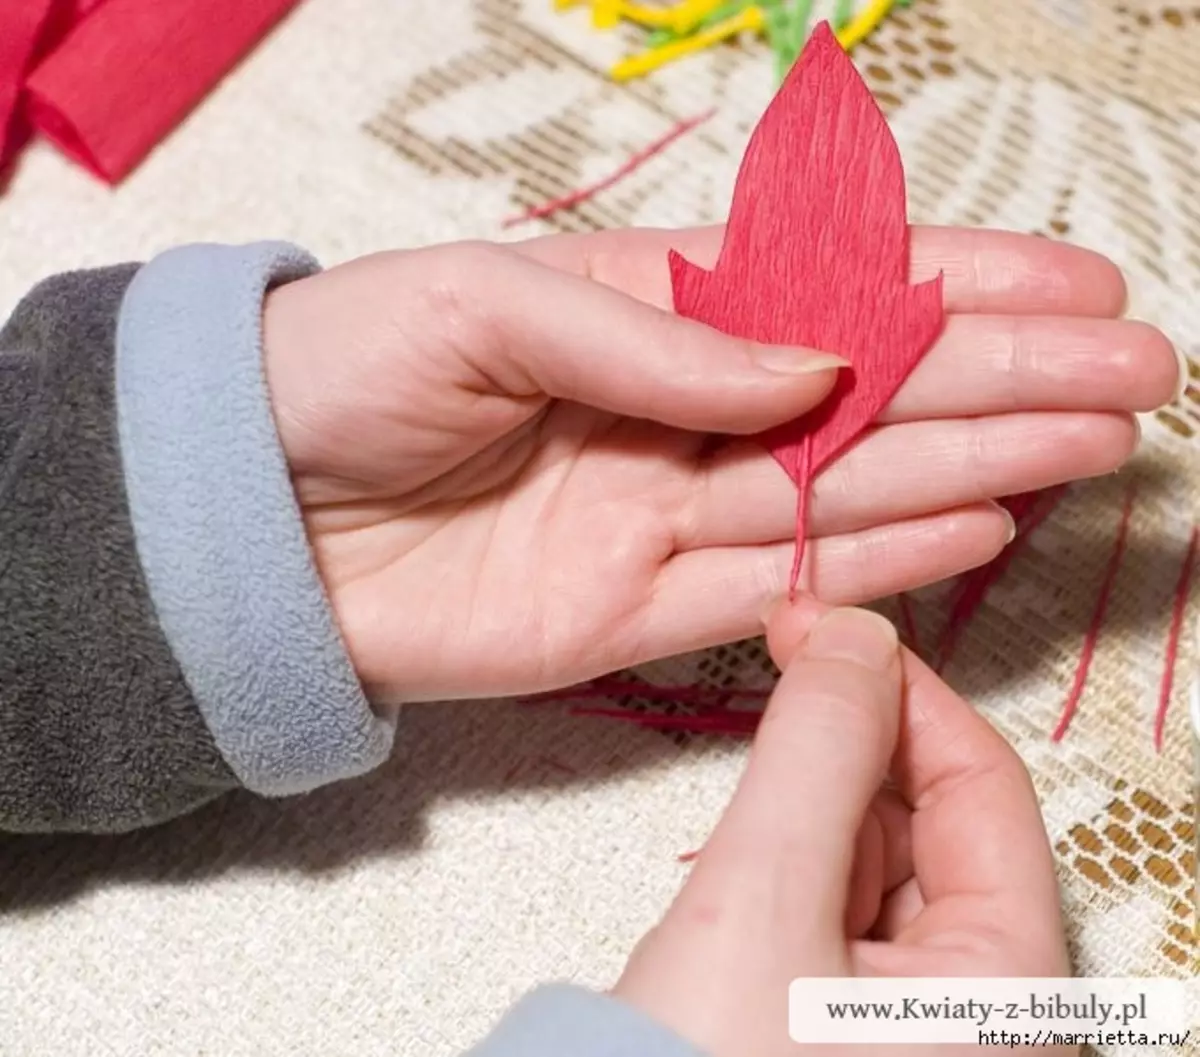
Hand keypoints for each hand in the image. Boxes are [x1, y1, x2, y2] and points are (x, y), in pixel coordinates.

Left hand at [262, 225, 1179, 699]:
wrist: (248, 522)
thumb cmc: (342, 373)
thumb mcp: (484, 305)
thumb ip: (653, 335)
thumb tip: (812, 363)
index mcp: (641, 307)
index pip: (826, 287)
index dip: (953, 284)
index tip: (1071, 283)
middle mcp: (672, 411)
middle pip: (867, 395)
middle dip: (1003, 379)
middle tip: (1131, 374)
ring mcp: (662, 513)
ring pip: (845, 489)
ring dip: (973, 465)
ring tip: (1086, 445)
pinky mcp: (636, 613)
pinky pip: (779, 582)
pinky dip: (876, 558)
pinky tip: (975, 527)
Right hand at [612, 600, 1073, 1056]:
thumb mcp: (762, 897)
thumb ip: (816, 748)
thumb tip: (853, 634)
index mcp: (1012, 988)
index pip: (983, 787)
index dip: (902, 692)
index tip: (824, 632)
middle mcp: (985, 1009)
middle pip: (930, 821)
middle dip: (844, 755)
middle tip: (772, 693)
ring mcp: (917, 1023)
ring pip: (876, 859)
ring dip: (809, 811)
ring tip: (741, 828)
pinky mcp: (848, 1025)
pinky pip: (838, 907)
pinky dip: (792, 864)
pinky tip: (742, 872)